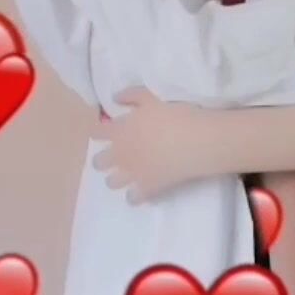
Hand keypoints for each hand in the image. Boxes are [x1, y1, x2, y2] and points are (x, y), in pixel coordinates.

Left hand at [92, 88, 207, 202]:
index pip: (97, 133)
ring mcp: (133, 172)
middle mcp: (121, 153)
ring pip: (112, 182)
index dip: (99, 133)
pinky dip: (134, 196)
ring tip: (127, 176)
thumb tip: (115, 98)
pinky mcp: (147, 187)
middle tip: (116, 157)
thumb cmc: (176, 115)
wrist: (198, 140)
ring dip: (116, 179)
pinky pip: (133, 198)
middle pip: (99, 162)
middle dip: (104, 160)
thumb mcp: (152, 98)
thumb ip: (132, 96)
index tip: (104, 134)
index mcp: (120, 130)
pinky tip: (140, 192)